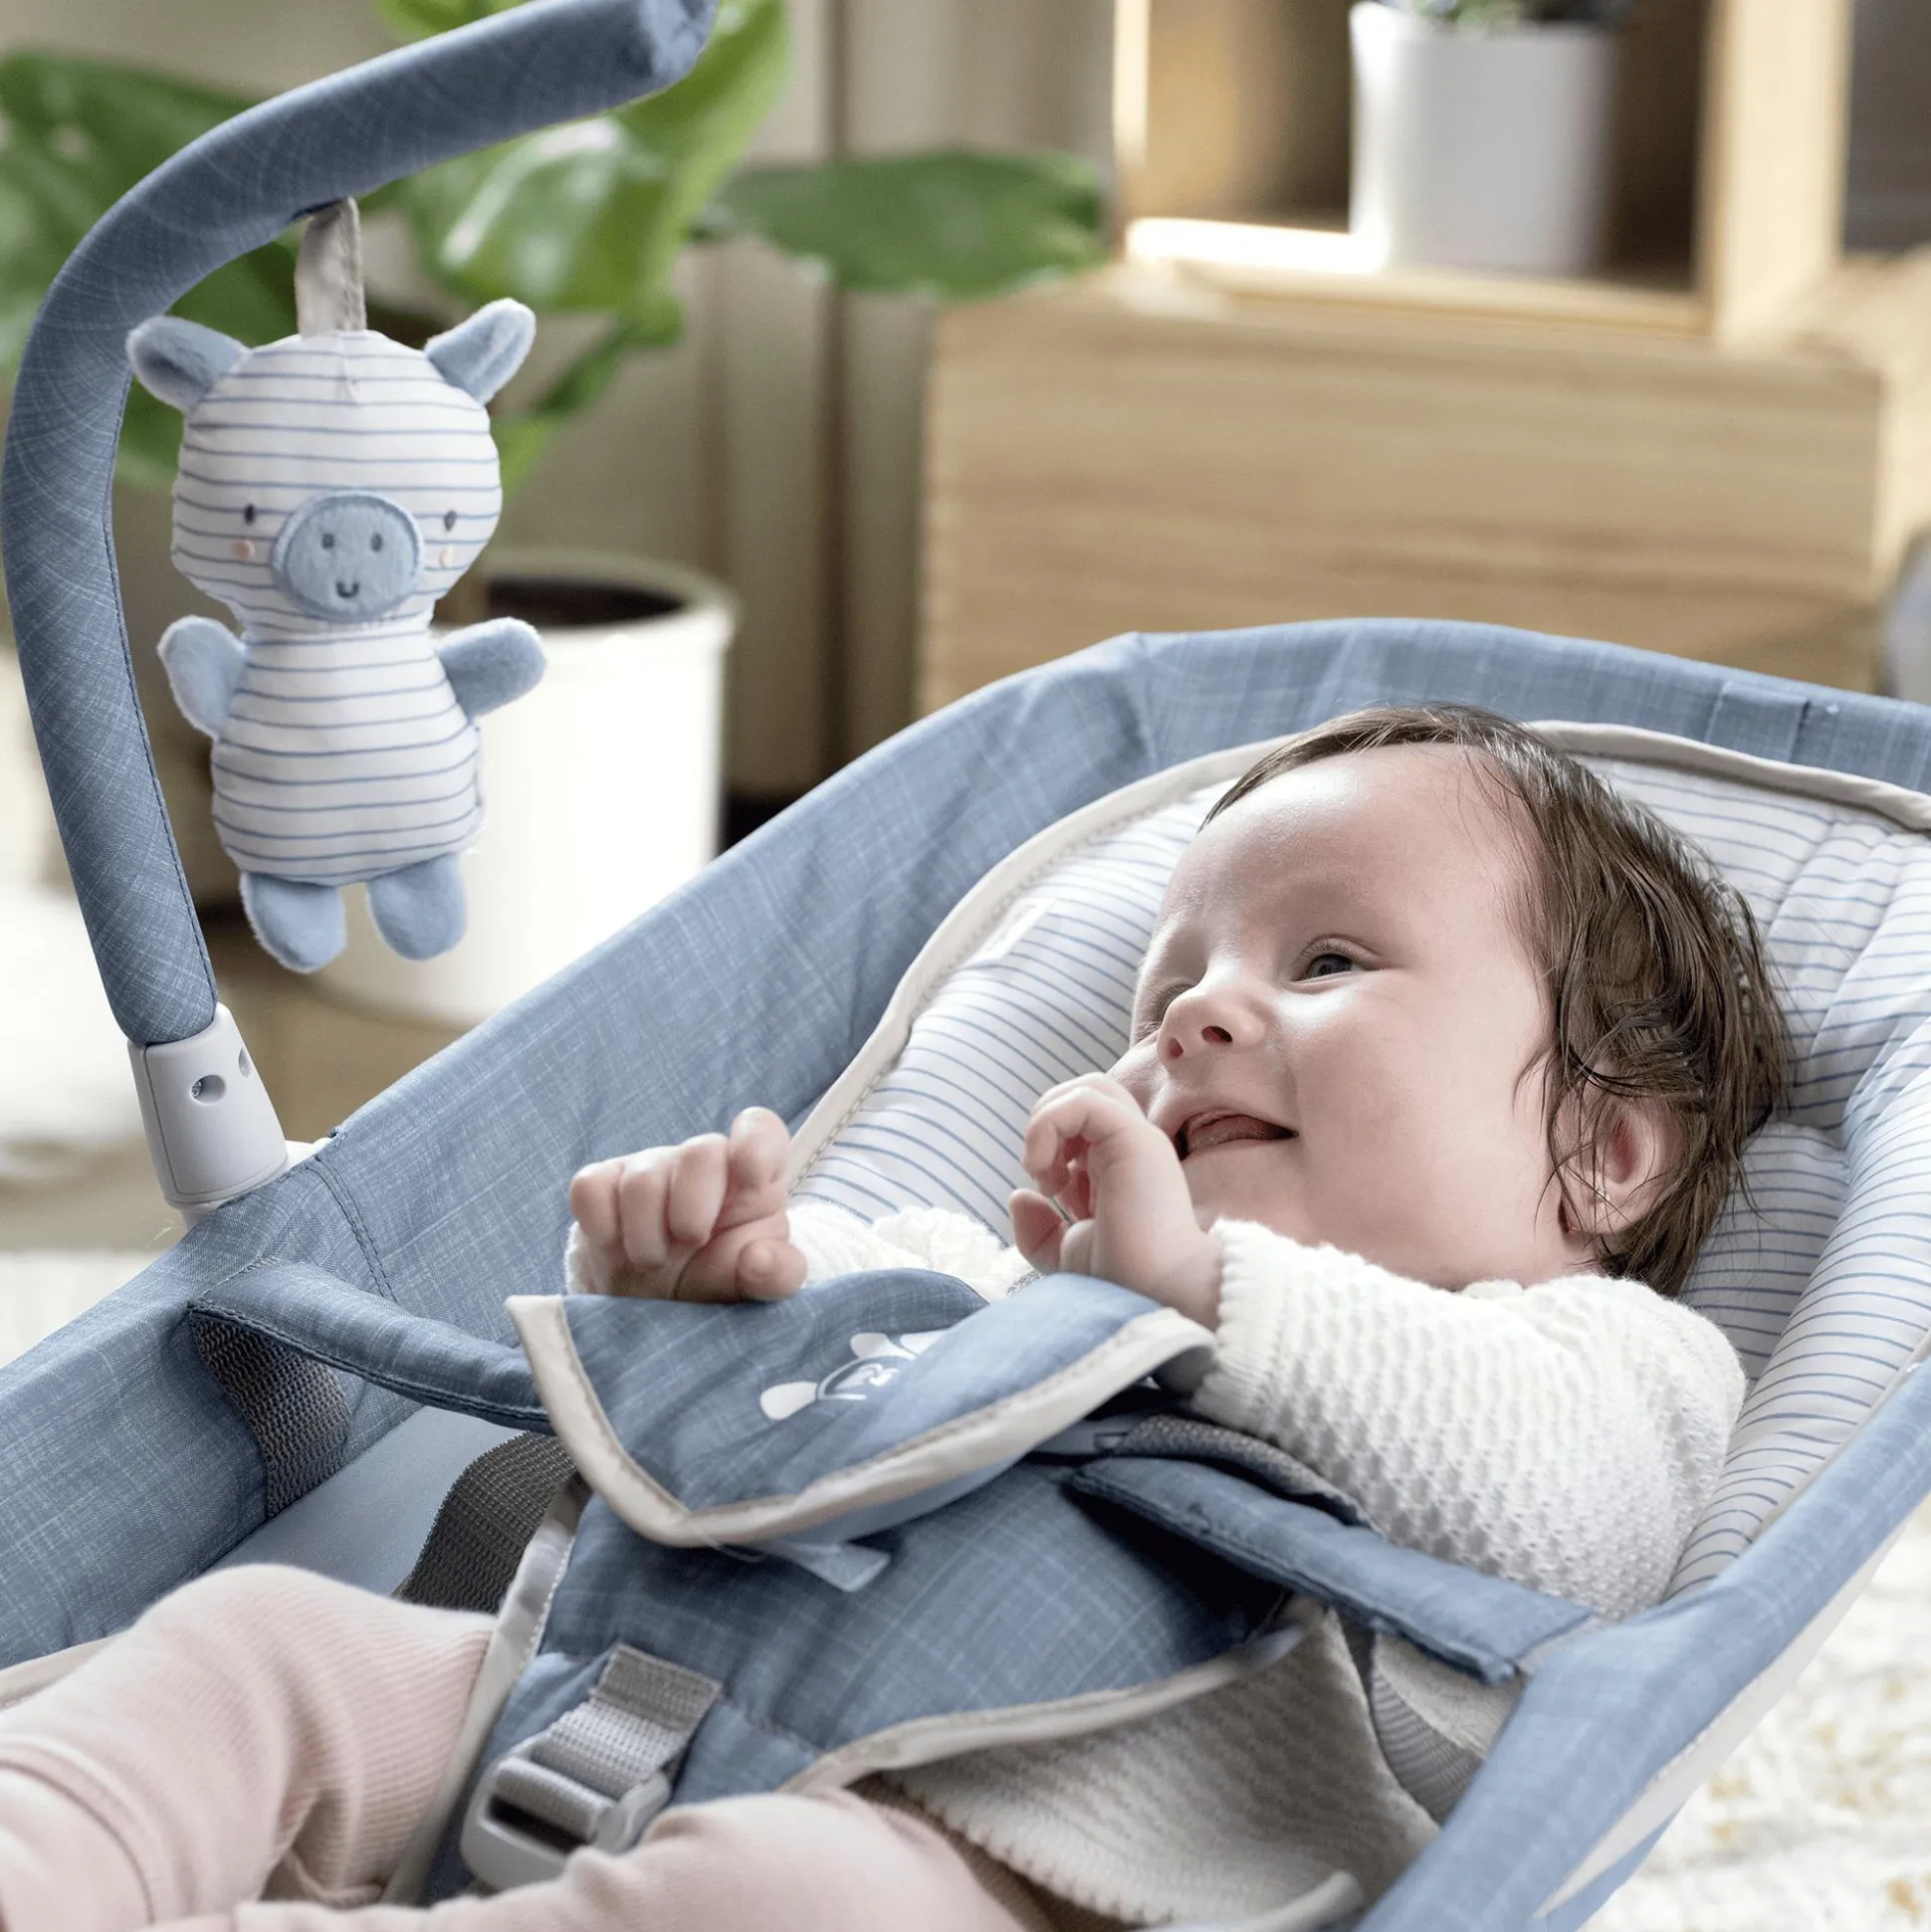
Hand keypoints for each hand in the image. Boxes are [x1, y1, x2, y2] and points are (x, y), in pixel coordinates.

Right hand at [569, 1106, 804, 1301]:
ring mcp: (650, 1167)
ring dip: (647, 1234)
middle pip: (700, 1151)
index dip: (755, 1142)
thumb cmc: (718, 1278)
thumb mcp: (757, 1284)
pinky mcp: (602, 1182)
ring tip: (655, 1261)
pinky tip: (616, 1246)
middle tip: (692, 1243)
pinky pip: (590, 1186)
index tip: (751, 1178)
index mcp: (752, 1177)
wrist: (657, 1304)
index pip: (759, 1128)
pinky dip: (601, 1224)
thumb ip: (777, 1274)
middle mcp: (702, 1161)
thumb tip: (761, 1260)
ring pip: (642, 1178)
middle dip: (693, 1209)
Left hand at [1010, 1075, 1219, 1325]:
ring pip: (1089, 1087)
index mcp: (1120, 1166)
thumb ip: (1038, 1229)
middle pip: (1086, 1093)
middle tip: (1044, 1174)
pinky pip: (1084, 1101)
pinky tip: (1045, 1169)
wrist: (1153, 1296)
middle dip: (1048, 1123)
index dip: (1052, 1144)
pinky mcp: (1135, 1140)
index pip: (1082, 1121)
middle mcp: (1131, 1148)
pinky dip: (1049, 1125)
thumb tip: (1020, 1195)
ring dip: (1048, 1121)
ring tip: (1045, 1170)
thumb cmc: (1120, 1280)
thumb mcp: (1065, 1255)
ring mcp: (1137, 1141)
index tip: (1051, 1193)